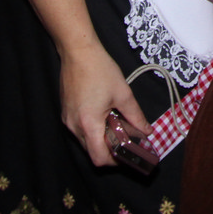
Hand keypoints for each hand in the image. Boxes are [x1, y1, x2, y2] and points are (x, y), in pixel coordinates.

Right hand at [58, 46, 147, 167]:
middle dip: (108, 150)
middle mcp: (74, 126)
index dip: (114, 161)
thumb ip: (136, 116)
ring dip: (100, 139)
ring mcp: (67, 119)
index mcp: (88, 124)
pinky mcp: (65, 112)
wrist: (78, 52)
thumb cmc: (100, 70)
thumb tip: (147, 131)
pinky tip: (103, 115)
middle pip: (91, 152)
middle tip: (125, 139)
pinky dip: (91, 129)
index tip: (126, 153)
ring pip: (84, 142)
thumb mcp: (123, 93)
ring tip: (114, 123)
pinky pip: (79, 130)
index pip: (98, 158)